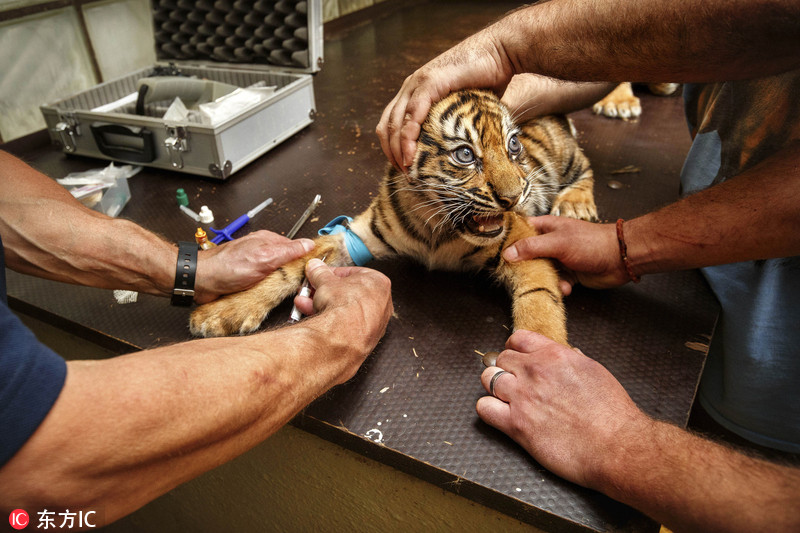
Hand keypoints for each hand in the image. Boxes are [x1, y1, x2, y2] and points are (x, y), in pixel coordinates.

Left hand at [194, 230, 313, 303]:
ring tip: (283, 293)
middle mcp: (263, 252)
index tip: (314, 271)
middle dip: (294, 275)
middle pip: (288, 263)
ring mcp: (256, 267)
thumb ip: (287, 251)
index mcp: (268, 241)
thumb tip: (309, 244)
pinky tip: (269, 296)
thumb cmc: (226, 267)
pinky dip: (269, 292)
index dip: (306, 259)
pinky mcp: (249, 280)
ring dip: (280, 286)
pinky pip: (266, 286)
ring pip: (278, 276)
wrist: (200, 282)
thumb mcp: (264, 257)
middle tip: (298, 287)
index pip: (296, 248)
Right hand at [295, 259, 392, 364]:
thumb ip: (320, 272)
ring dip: (324, 305)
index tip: (320, 275)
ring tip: (305, 304)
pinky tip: (313, 317)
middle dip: (326, 291)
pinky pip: (346, 325)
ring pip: (346, 310)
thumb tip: (315, 267)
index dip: (333, 274)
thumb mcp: (326, 281)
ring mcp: (375, 323)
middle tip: (312, 290)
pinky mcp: (365, 339)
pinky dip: (331, 321)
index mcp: (379, 282)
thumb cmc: (344, 305)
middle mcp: (382, 303)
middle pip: (348, 293)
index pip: (354, 273)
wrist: (344, 335)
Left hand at [376, 27, 513, 170]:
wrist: (502, 53)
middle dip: (392, 153)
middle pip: (386, 125)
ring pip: (395, 121)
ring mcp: (418, 83)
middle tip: (405, 174)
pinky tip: (412, 153)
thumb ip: (454, 126)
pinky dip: (409, 136)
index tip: (404, 168)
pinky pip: (412, 114)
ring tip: (408, 168)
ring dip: (398, 149)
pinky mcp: (430, 82)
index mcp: (415, 92)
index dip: (393, 148)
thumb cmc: (490, 80)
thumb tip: (462, 154)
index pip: (390, 124)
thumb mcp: (465, 109)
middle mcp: (411, 87)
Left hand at [477, 330, 652, 489]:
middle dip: (505, 369)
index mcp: (555, 355)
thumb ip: (572, 360)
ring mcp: (523, 397)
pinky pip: (484, 408)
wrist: (617, 446)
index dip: (515, 349)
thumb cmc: (612, 413)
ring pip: (488, 379)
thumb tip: (565, 355)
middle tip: (514, 382)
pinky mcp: (516, 424)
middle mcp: (535, 371)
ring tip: (507, 398)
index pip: (518, 338)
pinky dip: (488, 409)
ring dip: (495, 387)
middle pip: (501, 358)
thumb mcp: (594, 371)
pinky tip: (501, 415)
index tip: (516, 357)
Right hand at [503, 216, 627, 292]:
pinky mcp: (569, 273)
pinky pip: (555, 282)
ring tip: (552, 283)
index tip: (496, 254)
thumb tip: (507, 254)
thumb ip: (531, 247)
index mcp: (546, 227)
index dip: (507, 241)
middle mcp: (549, 242)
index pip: (520, 231)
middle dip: (525, 268)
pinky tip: (567, 288)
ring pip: (540, 272)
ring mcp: (559, 258)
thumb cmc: (591, 243)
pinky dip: (559, 287)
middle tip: (519, 278)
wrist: (620, 258)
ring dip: (544, 281)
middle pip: (527, 255)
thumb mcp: (557, 243)